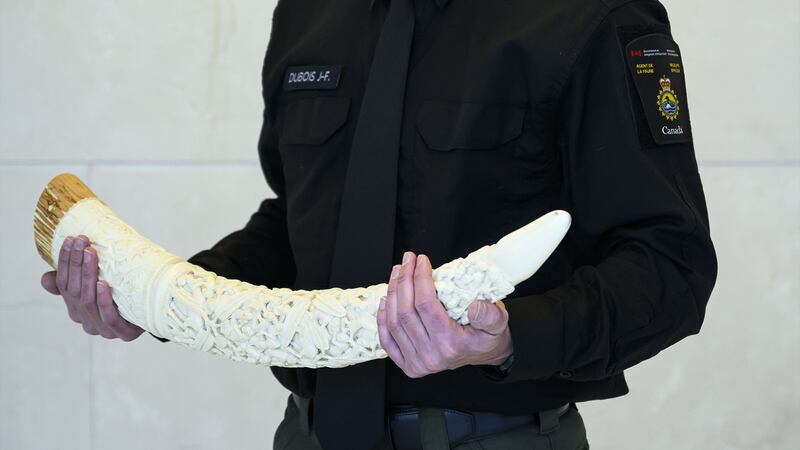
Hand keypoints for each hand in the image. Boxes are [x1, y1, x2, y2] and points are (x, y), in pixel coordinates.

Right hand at [40, 235, 143, 340]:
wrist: (155, 314)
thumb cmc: (124, 296)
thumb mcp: (100, 284)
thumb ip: (77, 279)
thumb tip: (46, 278)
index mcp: (76, 308)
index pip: (64, 284)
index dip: (65, 262)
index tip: (70, 240)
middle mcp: (86, 320)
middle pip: (75, 291)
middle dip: (76, 264)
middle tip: (82, 241)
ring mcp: (103, 329)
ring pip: (89, 302)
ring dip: (88, 276)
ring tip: (91, 255)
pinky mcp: (123, 333)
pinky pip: (109, 318)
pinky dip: (104, 301)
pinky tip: (103, 285)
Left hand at [376, 252, 512, 377]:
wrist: (484, 355)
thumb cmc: (488, 335)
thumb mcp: (498, 322)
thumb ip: (490, 315)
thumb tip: (475, 306)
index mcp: (451, 344)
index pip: (426, 305)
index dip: (420, 278)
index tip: (422, 261)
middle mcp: (431, 356)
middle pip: (406, 312)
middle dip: (404, 281)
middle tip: (407, 261)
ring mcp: (418, 363)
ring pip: (394, 323)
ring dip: (392, 294)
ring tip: (397, 274)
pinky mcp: (409, 365)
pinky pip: (388, 341)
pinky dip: (382, 319)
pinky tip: (385, 300)